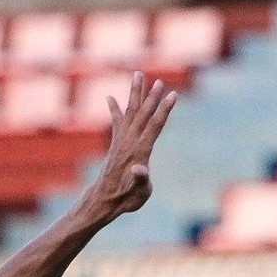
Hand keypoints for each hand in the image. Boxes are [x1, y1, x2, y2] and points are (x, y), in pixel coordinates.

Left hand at [81, 71, 175, 225]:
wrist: (104, 201)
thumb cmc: (127, 199)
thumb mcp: (140, 193)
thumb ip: (141, 178)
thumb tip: (140, 167)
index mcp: (140, 153)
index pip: (154, 127)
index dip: (164, 111)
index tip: (172, 95)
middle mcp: (129, 143)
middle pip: (142, 115)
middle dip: (151, 98)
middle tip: (159, 82)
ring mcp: (121, 142)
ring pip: (130, 113)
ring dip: (134, 94)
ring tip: (137, 74)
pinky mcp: (115, 144)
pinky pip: (116, 123)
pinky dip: (114, 110)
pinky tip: (110, 98)